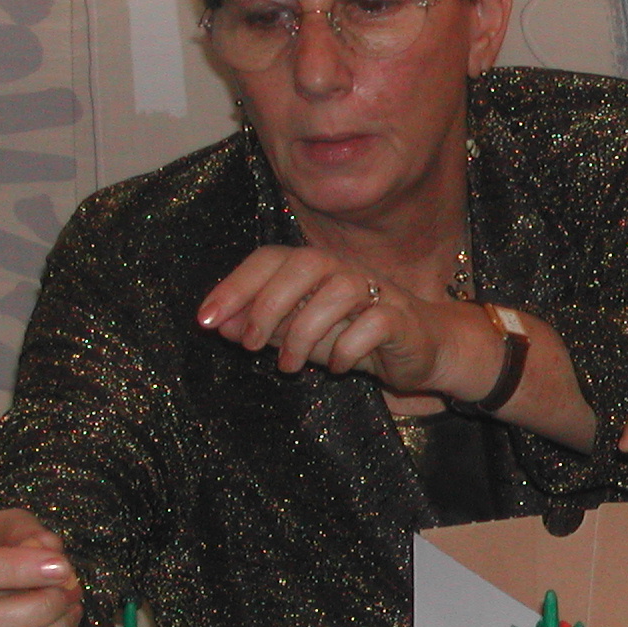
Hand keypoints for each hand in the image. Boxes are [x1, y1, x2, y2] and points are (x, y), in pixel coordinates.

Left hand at [196, 244, 499, 400]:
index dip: (235, 285)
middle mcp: (345, 271)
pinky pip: (373, 325)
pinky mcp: (402, 320)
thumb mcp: (300, 335)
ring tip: (288, 366)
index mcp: (316, 268)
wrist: (422, 350)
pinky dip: (347, 349)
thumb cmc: (355, 337)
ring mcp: (377, 292)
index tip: (204, 320)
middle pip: (305, 264)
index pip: (270, 258)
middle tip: (247, 345)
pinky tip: (336, 367)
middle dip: (268, 305)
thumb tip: (215, 325)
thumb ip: (262, 327)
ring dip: (303, 333)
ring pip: (338, 293)